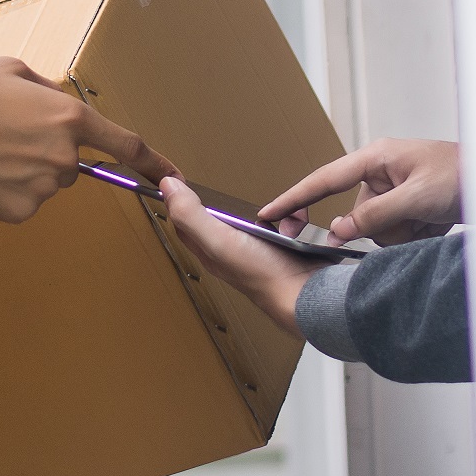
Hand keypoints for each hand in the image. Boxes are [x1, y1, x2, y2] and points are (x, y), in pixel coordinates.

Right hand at [0, 57, 178, 223]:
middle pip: (70, 163)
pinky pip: (23, 202)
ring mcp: (43, 188)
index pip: (126, 145)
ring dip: (24, 171)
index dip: (154, 162)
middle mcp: (64, 156)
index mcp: (69, 118)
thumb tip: (57, 105)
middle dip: (46, 151)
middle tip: (5, 135)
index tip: (174, 176)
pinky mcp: (20, 211)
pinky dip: (6, 191)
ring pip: (44, 182)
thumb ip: (47, 91)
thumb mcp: (12, 70)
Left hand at [161, 177, 327, 335]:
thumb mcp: (219, 240)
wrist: (308, 294)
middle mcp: (230, 252)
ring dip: (257, 209)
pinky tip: (289, 216)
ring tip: (261, 205)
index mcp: (210, 251)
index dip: (177, 202)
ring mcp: (256, 251)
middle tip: (213, 186)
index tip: (176, 180)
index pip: (184, 225)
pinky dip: (284, 217)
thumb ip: (191, 215)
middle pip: (214, 221)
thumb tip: (167, 186)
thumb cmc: (264, 274)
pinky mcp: (280, 248)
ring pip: (249, 221)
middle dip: (217, 203)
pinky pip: (278, 225)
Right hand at [259, 137, 461, 244]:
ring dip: (405, 234)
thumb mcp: (418, 198)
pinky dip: (415, 236)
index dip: (295, 198)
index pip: (325, 180)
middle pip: (357, 216)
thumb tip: (339, 231)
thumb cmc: (462, 176)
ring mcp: (394, 192)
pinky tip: (437, 224)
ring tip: (434, 220)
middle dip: (385, 228)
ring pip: (377, 230)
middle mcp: (380, 173)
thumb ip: (376, 216)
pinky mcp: (406, 208)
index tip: (269, 213)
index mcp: (376, 158)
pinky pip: (395, 234)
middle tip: (414, 222)